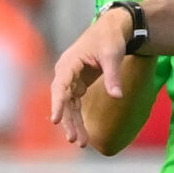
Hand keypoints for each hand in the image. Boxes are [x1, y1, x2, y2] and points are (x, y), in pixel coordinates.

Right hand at [48, 8, 134, 144]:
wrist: (112, 29)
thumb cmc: (110, 38)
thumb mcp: (112, 55)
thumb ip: (113, 76)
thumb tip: (117, 97)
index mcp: (69, 63)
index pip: (60, 85)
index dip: (58, 103)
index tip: (56, 119)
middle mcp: (66, 72)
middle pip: (63, 100)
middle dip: (68, 120)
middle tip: (74, 139)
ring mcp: (70, 79)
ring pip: (68, 106)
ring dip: (73, 123)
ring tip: (80, 143)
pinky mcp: (78, 84)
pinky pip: (75, 104)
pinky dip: (78, 118)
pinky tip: (82, 134)